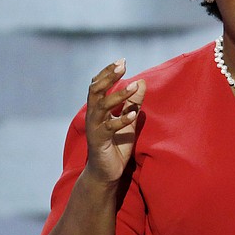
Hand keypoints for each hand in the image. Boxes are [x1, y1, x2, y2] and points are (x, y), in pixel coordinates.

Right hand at [84, 59, 145, 184]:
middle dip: (108, 77)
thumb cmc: (115, 145)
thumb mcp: (128, 120)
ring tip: (133, 87)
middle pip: (95, 90)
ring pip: (101, 106)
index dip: (108, 72)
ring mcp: (94, 128)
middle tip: (122, 66)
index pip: (98, 85)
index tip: (122, 61)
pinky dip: (121, 120)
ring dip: (118, 95)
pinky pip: (109, 128)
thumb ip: (133, 103)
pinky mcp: (99, 142)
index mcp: (98, 109)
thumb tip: (142, 82)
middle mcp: (93, 116)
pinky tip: (133, 114)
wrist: (106, 173)